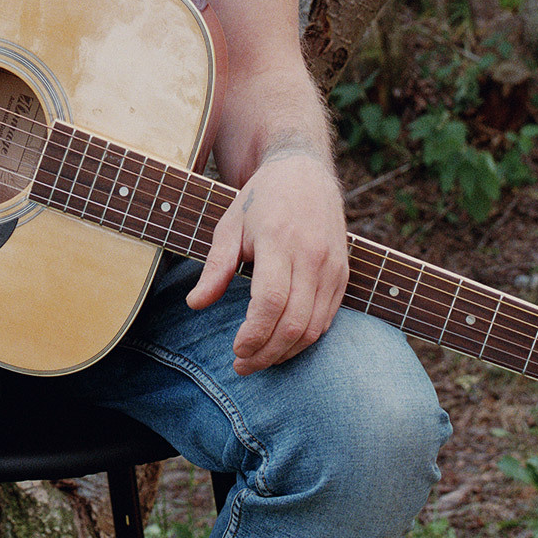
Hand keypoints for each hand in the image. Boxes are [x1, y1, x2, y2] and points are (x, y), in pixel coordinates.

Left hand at [186, 151, 348, 374]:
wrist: (304, 171)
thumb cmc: (260, 199)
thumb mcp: (229, 225)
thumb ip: (215, 267)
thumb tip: (195, 304)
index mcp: (280, 240)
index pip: (271, 301)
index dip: (254, 334)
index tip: (236, 350)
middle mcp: (311, 255)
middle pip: (295, 321)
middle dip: (267, 353)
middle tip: (243, 365)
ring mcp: (331, 266)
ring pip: (314, 326)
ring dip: (286, 352)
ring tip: (259, 359)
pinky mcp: (342, 273)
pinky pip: (327, 318)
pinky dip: (305, 339)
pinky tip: (282, 344)